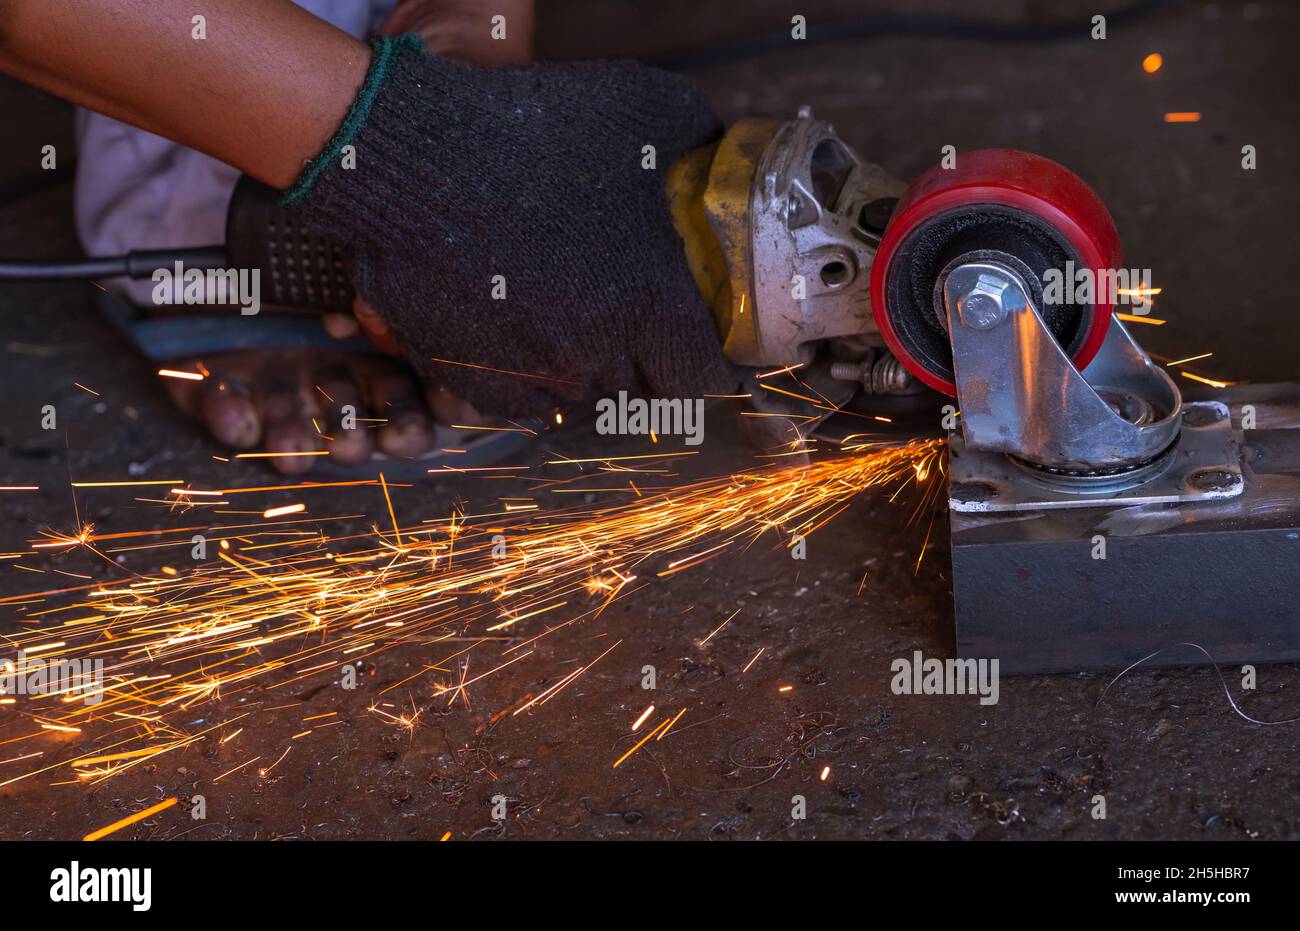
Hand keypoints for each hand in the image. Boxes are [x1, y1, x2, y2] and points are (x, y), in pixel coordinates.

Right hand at [290, 38, 735, 418]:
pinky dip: (535, 374)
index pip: (704, 378)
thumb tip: (722, 169)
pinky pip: (524, 398)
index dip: (714, 364)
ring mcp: (531, 371)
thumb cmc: (530, 128)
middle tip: (644, 317)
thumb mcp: (646, 106)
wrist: (410, 154)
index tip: (713, 347)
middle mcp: (595, 353)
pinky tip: (529, 327)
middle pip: (645, 388)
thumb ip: (700, 147)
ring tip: (580, 309)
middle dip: (653, 359)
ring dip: (592, 362)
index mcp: (649, 305)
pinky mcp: (473, 377)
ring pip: (585, 390)